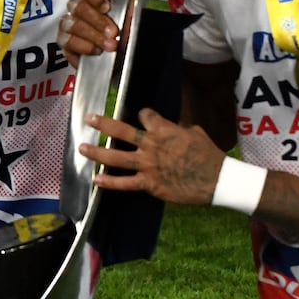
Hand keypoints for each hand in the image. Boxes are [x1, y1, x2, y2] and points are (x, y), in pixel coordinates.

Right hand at [57, 0, 119, 67]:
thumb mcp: (128, 13)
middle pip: (79, 7)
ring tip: (109, 45)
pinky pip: (67, 43)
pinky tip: (96, 51)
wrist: (117, 55)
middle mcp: (76, 8)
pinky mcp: (64, 44)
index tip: (106, 7)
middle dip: (97, 21)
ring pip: (72, 25)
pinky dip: (83, 47)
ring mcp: (68, 25)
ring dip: (92, 35)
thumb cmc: (120, 28)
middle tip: (113, 32)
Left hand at [78, 108, 225, 205]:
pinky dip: (109, 182)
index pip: (145, 115)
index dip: (143, 114)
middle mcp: (151, 144)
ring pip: (115, 156)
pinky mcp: (149, 183)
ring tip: (82, 148)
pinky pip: (124, 183)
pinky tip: (96, 179)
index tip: (141, 116)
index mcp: (164, 129)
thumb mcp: (195, 133)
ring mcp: (148, 164)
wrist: (217, 180)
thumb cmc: (209, 155)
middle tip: (89, 119)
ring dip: (97, 152)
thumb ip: (178, 129)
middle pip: (121, 130)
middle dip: (103, 124)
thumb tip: (174, 127)